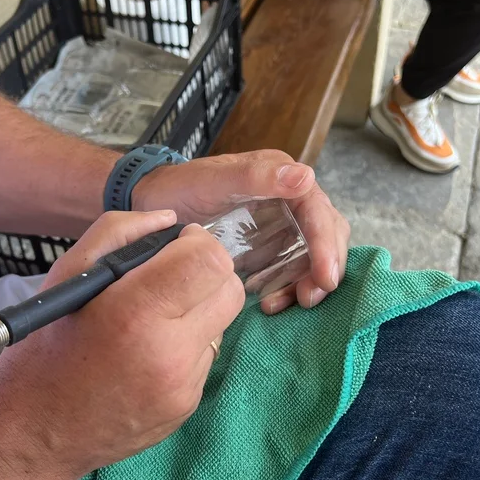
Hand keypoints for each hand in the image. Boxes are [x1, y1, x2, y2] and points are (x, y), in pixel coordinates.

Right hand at [0, 210, 243, 479]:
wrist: (32, 435)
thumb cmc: (43, 349)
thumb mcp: (66, 275)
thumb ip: (119, 232)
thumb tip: (170, 219)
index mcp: (135, 312)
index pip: (211, 262)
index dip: (199, 244)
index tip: (177, 247)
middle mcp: (168, 352)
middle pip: (230, 290)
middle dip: (207, 274)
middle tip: (171, 277)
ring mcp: (183, 384)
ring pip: (222, 323)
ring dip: (198, 311)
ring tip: (151, 320)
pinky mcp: (187, 406)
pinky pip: (206, 357)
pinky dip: (186, 345)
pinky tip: (147, 353)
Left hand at [132, 150, 350, 313]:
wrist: (152, 205)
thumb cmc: (180, 187)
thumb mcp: (213, 180)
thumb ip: (256, 177)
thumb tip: (306, 176)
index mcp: (282, 177)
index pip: (319, 211)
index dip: (326, 244)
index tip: (324, 276)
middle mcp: (289, 200)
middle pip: (327, 234)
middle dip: (325, 267)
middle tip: (309, 298)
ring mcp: (280, 226)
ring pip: (313, 256)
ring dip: (307, 282)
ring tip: (280, 304)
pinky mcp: (268, 249)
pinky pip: (291, 270)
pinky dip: (288, 288)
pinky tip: (268, 303)